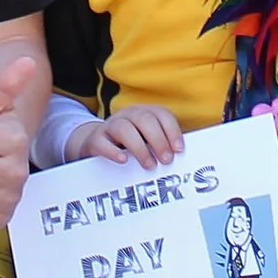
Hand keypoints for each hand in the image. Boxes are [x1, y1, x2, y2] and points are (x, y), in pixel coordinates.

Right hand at [65, 102, 185, 167]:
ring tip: (149, 165)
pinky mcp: (95, 139)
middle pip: (144, 119)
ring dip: (139, 147)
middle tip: (166, 160)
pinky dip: (113, 151)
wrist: (96, 143)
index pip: (161, 115)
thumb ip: (163, 145)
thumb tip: (183, 157)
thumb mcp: (147, 140)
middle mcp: (128, 115)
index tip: (179, 149)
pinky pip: (102, 142)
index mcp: (144, 113)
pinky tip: (123, 160)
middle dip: (158, 140)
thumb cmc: (130, 144)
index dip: (172, 131)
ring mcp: (110, 126)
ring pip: (124, 128)